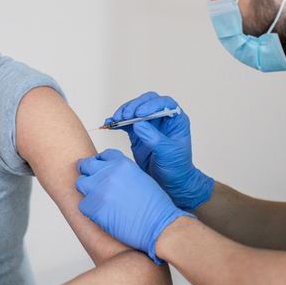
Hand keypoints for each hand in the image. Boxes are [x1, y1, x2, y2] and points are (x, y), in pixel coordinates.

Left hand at [76, 149, 190, 263]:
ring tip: (96, 198)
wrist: (158, 226)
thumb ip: (123, 172)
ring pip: (81, 183)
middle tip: (88, 177)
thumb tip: (111, 175)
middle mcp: (108, 173)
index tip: (98, 165)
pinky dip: (89, 209)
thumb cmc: (155, 207)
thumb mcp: (141, 178)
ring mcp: (99, 190)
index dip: (99, 161)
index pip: (103, 155)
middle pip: (87, 165)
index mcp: (122, 163)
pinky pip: (83, 204)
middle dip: (87, 170)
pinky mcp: (93, 207)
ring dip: (87, 189)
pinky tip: (100, 213)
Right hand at [109, 92, 212, 210]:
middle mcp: (162, 118)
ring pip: (134, 110)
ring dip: (123, 112)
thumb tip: (138, 124)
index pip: (164, 103)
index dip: (151, 104)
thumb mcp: (168, 153)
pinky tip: (109, 124)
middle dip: (134, 106)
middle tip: (125, 116)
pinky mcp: (137, 133)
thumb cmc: (176, 167)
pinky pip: (125, 123)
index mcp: (176, 119)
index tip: (140, 113)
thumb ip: (154, 138)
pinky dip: (116, 122)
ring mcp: (148, 125)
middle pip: (146, 102)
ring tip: (115, 119)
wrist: (169, 182)